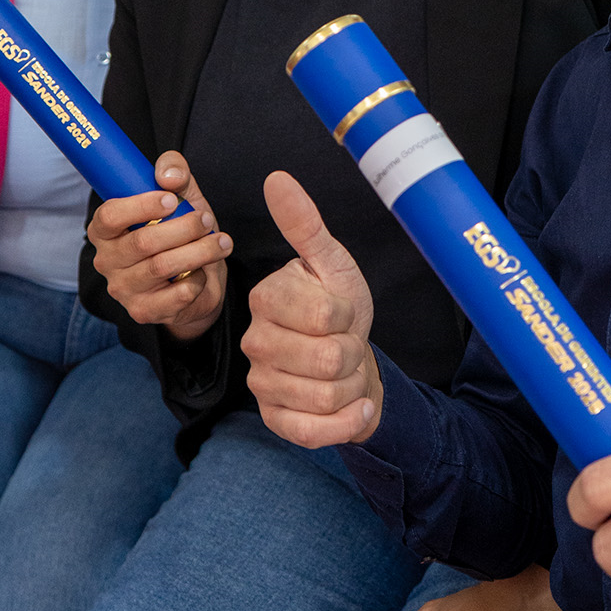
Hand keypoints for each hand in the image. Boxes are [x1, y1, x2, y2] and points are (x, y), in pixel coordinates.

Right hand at [87, 151, 230, 341]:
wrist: (197, 280)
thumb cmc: (181, 232)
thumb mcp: (181, 196)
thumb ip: (174, 173)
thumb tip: (169, 176)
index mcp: (105, 229)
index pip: (109, 217)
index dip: (141, 206)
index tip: (172, 199)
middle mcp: (107, 261)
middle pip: (143, 242)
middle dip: (183, 228)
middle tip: (206, 220)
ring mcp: (123, 289)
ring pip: (162, 267)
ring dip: (199, 251)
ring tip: (221, 241)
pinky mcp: (144, 312)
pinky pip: (176, 295)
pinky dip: (197, 280)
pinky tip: (204, 272)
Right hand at [244, 172, 381, 447]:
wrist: (350, 356)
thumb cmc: (339, 306)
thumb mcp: (331, 262)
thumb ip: (304, 224)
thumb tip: (277, 178)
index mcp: (266, 297)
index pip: (323, 315)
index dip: (348, 316)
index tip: (343, 311)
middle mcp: (255, 341)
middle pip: (328, 360)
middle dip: (353, 353)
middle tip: (346, 343)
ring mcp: (261, 383)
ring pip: (326, 397)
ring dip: (354, 385)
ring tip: (347, 370)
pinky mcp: (275, 419)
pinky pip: (314, 432)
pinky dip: (347, 421)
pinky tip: (355, 404)